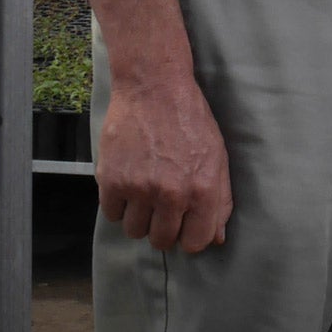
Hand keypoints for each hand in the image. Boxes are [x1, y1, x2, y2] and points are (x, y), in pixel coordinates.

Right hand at [97, 70, 231, 253]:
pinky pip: (111, 215)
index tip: (185, 225)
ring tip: (144, 192)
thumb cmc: (190, 120)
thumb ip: (220, 199)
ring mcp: (139, 189)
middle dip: (163, 228)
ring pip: (135, 232)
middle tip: (163, 206)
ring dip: (139, 218)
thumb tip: (217, 238)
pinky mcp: (111, 180)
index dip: (190, 237)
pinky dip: (118, 204)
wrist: (153, 89)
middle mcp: (171, 194)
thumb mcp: (217, 156)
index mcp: (202, 189)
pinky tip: (128, 183)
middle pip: (161, 241)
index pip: (195, 243)